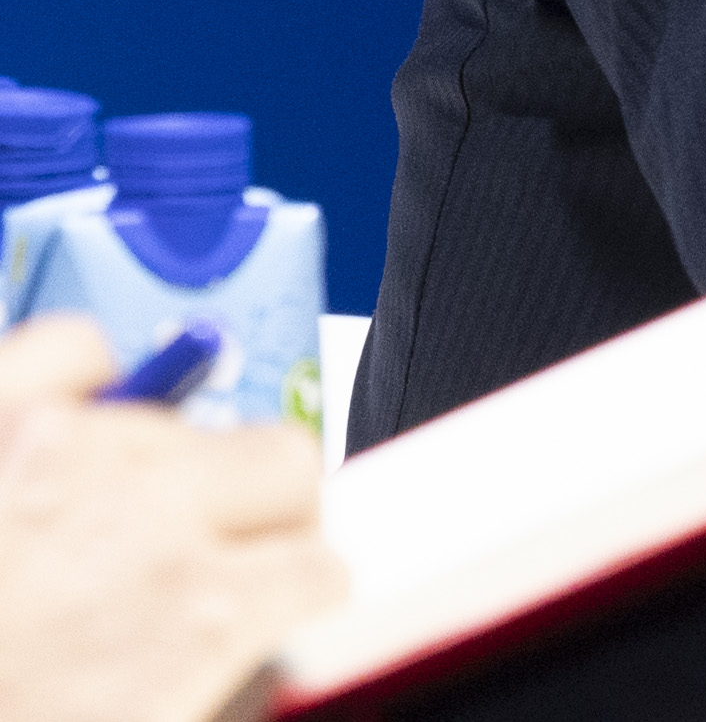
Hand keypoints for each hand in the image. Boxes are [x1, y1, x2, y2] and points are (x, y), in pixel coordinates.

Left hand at [0, 316, 346, 721]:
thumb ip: (196, 685)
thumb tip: (240, 662)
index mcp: (200, 613)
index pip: (317, 568)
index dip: (288, 597)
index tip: (261, 610)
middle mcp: (151, 511)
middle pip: (281, 465)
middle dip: (255, 517)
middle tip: (197, 565)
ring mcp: (65, 447)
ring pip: (183, 416)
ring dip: (157, 468)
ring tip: (91, 530)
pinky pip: (78, 348)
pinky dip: (81, 382)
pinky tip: (61, 433)